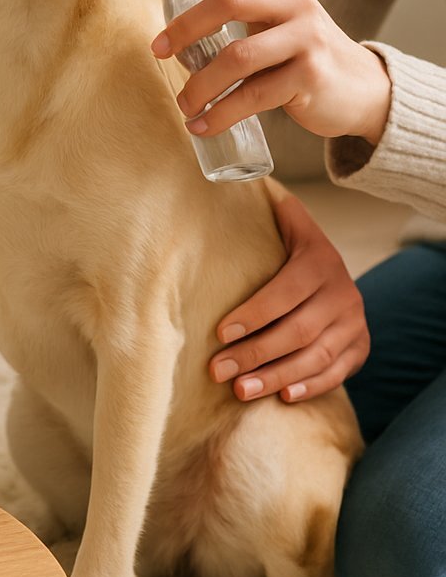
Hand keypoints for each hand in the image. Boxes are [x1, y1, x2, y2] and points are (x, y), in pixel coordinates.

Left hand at [151, 0, 391, 145]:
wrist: (362, 90)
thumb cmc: (303, 53)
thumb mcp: (280, 20)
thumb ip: (239, 16)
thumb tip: (171, 40)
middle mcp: (296, 1)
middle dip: (185, 27)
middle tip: (158, 50)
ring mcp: (306, 38)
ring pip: (237, 57)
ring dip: (200, 85)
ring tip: (184, 104)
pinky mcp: (309, 78)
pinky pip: (252, 97)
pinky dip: (220, 115)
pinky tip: (202, 126)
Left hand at [209, 191, 369, 402]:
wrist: (337, 275)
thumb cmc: (294, 252)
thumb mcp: (290, 226)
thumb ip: (271, 212)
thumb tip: (236, 180)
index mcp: (320, 262)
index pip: (285, 293)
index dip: (253, 314)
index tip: (219, 332)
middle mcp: (343, 295)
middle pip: (296, 331)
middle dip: (254, 353)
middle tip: (217, 370)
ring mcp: (354, 325)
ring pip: (314, 357)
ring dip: (275, 376)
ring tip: (239, 390)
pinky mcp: (360, 349)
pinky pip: (336, 374)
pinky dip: (309, 386)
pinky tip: (282, 396)